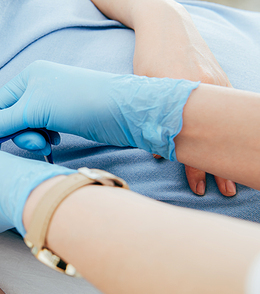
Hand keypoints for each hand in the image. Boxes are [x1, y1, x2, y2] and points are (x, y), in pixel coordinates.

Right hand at [0, 60, 197, 160]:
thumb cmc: (80, 102)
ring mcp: (52, 101)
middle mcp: (38, 86)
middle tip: (34, 143)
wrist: (123, 111)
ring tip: (47, 142)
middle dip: (19, 133)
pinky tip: (55, 140)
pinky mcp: (64, 116)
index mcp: (29, 76)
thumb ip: (5, 121)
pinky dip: (44, 137)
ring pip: (27, 126)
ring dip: (32, 138)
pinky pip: (42, 130)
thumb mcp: (36, 109)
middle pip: (12, 116)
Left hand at [131, 2, 235, 195]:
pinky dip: (227, 128)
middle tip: (226, 191)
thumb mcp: (142, 86)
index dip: (196, 168)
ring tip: (231, 174)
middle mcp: (206, 91)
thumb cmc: (148, 55)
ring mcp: (217, 84)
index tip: (199, 187)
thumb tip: (158, 152)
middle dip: (219, 167)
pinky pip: (225, 109)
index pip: (192, 143)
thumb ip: (149, 117)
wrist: (166, 22)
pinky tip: (228, 141)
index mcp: (184, 95)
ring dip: (226, 150)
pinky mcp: (220, 78)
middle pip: (214, 139)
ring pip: (223, 127)